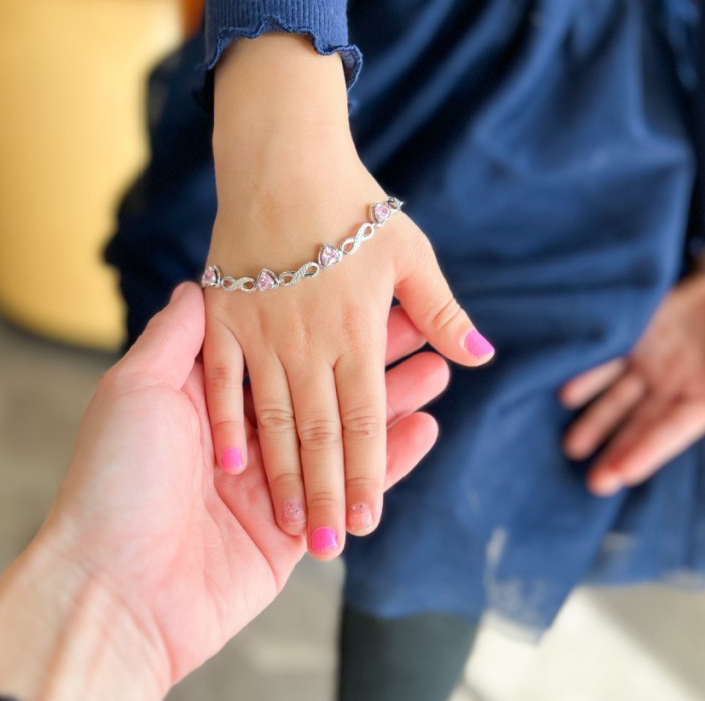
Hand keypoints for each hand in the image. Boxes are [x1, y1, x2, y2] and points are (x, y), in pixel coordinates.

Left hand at [0, 283, 449, 699]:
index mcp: (207, 399)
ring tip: (438, 372)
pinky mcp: (289, 535)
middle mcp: (242, 439)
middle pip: (320, 388)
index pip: (281, 349)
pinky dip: (388, 463)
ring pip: (342, 437)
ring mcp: (268, 487)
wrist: (112, 585)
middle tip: (427, 332)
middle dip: (372, 359)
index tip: (371, 292)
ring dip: (392, 405)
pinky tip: (425, 431)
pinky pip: (346, 491)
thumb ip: (177, 338)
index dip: (325, 321)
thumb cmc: (114, 477)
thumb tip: (197, 285)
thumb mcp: (136, 388)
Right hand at [204, 34, 493, 558]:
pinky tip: (232, 462)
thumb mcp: (409, 253)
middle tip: (330, 547)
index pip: (366, 419)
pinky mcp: (221, 318)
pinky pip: (222, 377)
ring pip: (274, 416)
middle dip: (326, 492)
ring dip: (282, 474)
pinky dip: (227, 419)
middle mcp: (307, 340)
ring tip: (289, 523)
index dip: (369, 474)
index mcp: (355, 330)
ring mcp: (259, 331)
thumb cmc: (350, 207)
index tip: (367, 523)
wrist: (282, 157)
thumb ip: (440, 312)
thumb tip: (482, 357)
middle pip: (321, 431)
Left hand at [560, 272, 704, 495]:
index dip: (648, 452)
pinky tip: (565, 395)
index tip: (624, 475)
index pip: (671, 431)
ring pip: (616, 401)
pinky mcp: (629, 346)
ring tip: (571, 448)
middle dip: (617, 453)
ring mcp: (646, 370)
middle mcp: (669, 391)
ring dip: (594, 423)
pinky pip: (605, 365)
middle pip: (639, 426)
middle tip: (596, 484)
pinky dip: (586, 379)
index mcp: (702, 399)